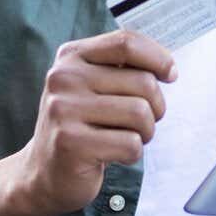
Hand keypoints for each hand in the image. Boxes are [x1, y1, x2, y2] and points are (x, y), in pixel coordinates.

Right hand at [16, 30, 175, 215]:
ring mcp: (63, 110)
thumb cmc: (81, 127)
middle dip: (155, 107)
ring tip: (127, 138)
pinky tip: (113, 156)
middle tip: (140, 123)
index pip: (126, 42)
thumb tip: (168, 68)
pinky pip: (130, 143)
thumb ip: (123, 69)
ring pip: (140, 113)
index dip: (158, 58)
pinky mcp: (70, 142)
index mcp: (71, 57)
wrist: (44, 172)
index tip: (170, 75)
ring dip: (146, 132)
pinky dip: (132, 154)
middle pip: (142, 82)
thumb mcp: (94, 87)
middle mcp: (63, 78)